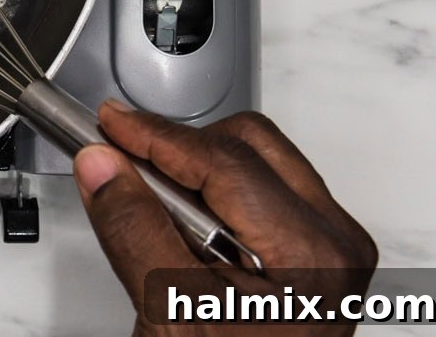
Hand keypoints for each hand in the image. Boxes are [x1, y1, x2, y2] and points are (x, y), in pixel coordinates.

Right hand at [74, 104, 376, 335]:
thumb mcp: (168, 312)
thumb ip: (133, 229)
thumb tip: (102, 164)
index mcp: (311, 255)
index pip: (223, 161)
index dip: (155, 136)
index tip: (108, 125)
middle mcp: (333, 241)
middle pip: (246, 145)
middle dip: (178, 152)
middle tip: (123, 170)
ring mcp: (328, 244)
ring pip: (254, 157)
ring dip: (194, 171)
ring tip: (160, 220)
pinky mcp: (313, 248)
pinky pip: (260, 185)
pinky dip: (212, 191)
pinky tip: (184, 231)